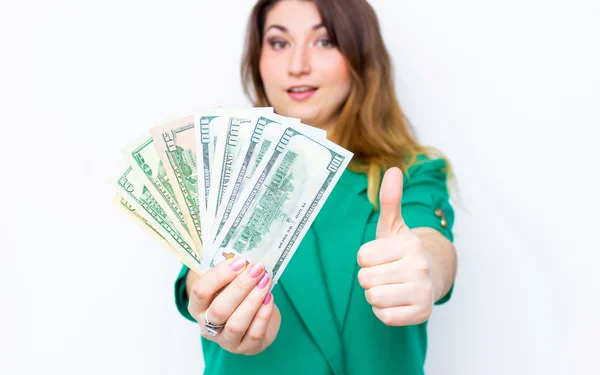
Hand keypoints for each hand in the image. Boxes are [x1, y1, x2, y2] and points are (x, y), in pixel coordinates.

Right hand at [188, 256, 280, 353]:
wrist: (254, 319)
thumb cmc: (237, 296)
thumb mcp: (228, 283)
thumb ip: (232, 272)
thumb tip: (246, 259)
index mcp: (197, 307)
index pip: (201, 292)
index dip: (220, 275)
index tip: (240, 261)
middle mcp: (208, 327)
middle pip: (219, 310)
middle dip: (240, 287)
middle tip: (257, 269)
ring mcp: (226, 341)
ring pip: (236, 325)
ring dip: (253, 300)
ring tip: (266, 281)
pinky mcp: (247, 348)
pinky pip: (254, 333)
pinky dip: (263, 314)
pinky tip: (269, 297)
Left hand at [357, 167, 434, 325]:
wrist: (433, 277)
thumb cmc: (404, 252)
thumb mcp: (395, 226)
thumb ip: (390, 200)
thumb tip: (393, 170)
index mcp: (409, 244)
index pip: (362, 257)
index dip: (366, 259)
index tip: (381, 257)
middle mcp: (419, 266)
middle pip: (365, 279)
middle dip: (370, 278)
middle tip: (387, 273)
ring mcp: (422, 291)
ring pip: (373, 297)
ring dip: (376, 295)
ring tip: (392, 286)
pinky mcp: (422, 313)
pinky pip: (384, 316)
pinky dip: (385, 311)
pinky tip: (397, 301)